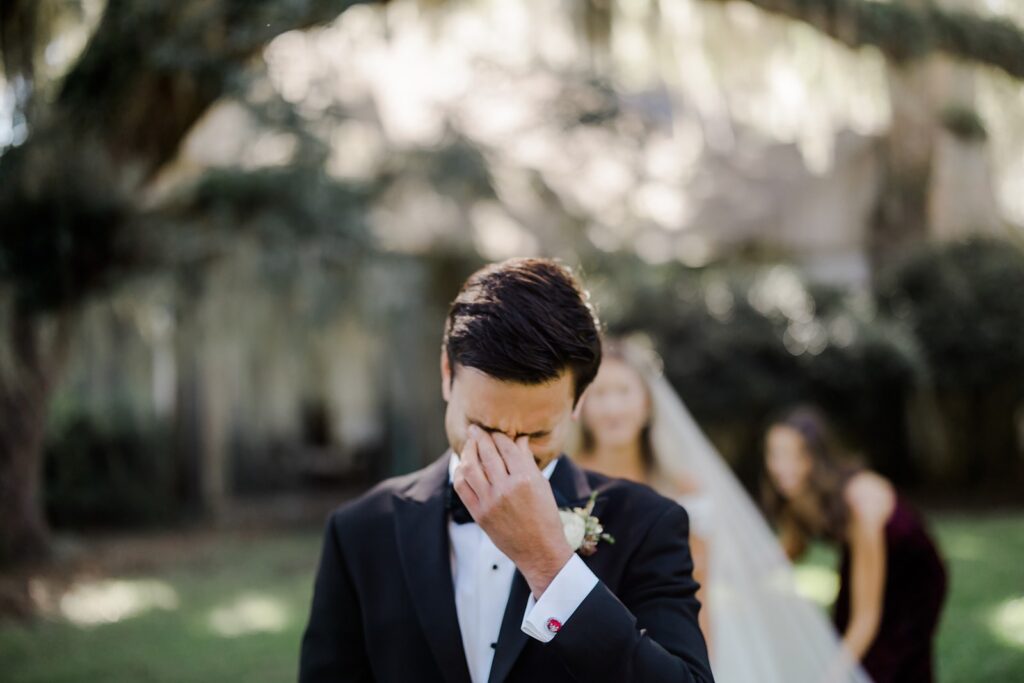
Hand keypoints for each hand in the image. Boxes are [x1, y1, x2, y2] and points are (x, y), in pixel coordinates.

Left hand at [452, 425, 573, 597]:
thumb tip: (519, 439)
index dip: (498, 435)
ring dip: (468, 452)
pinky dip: (460, 473)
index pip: (507, 446)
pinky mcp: (479, 514)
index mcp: (526, 478)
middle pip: (487, 453)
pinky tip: (464, 466)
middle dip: (480, 436)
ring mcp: (490, 501)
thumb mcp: (541, 485)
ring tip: (469, 445)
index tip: (494, 430)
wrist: (539, 550)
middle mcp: (507, 487)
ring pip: (470, 467)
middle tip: (475, 428)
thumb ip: (527, 461)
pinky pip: (462, 487)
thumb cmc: (545, 516)